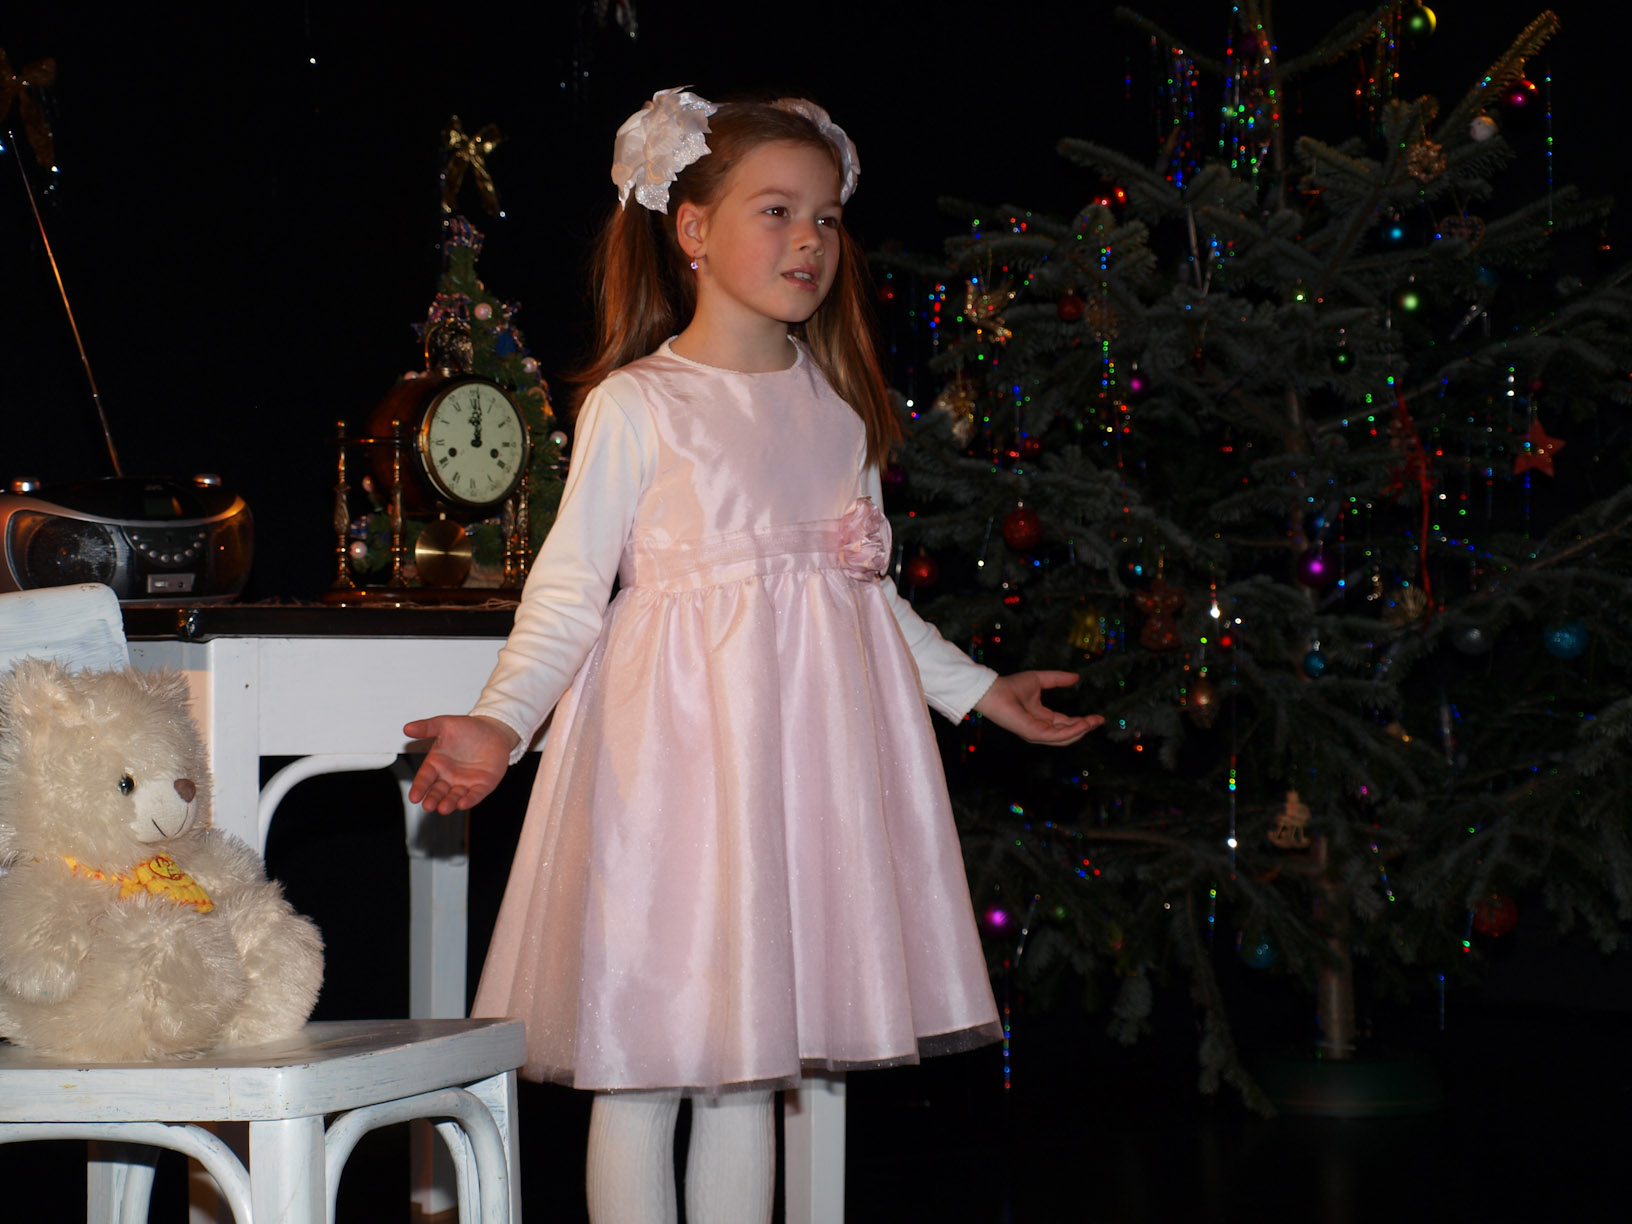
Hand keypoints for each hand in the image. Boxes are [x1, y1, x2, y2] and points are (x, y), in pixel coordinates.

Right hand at [403, 714, 519, 814]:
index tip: (414, 797)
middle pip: (438, 791)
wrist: (494, 729)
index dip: (419, 788)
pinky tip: (463, 803)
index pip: (424, 778)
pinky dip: (469, 800)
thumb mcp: (445, 724)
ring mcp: (465, 782)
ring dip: (449, 803)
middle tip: (428, 806)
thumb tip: (408, 728)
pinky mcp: (482, 785)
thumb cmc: (468, 728)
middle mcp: (449, 776)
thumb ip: (426, 727)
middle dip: (433, 799)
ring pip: (455, 796)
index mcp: (437, 764)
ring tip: (443, 808)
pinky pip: (475, 795)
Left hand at [973, 670, 1103, 745]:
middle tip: (1100, 720)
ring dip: (1081, 730)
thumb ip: (1058, 679)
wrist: (993, 690)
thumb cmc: (1010, 685)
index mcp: (1041, 717)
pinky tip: (1082, 724)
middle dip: (1085, 727)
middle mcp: (1040, 728)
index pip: (1065, 723)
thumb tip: (1076, 677)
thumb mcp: (1040, 680)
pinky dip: (1071, 731)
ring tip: (1094, 722)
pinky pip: (1056, 736)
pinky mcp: (1033, 733)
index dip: (1082, 721)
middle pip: (1068, 732)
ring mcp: (1036, 733)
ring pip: (1064, 737)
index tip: (1098, 717)